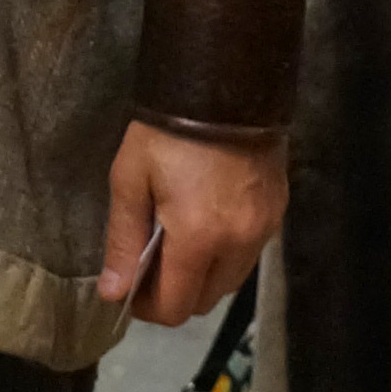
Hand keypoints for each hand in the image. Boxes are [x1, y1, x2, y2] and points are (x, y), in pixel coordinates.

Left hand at [96, 120, 288, 327]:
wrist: (224, 82)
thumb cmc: (165, 131)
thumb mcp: (130, 180)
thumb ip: (122, 241)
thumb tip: (112, 293)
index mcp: (198, 238)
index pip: (176, 306)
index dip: (148, 308)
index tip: (129, 290)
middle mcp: (239, 243)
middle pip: (205, 301)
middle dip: (174, 295)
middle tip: (150, 265)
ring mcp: (264, 228)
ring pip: (230, 281)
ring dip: (202, 277)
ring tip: (177, 243)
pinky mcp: (278, 211)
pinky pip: (248, 254)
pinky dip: (225, 254)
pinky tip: (206, 224)